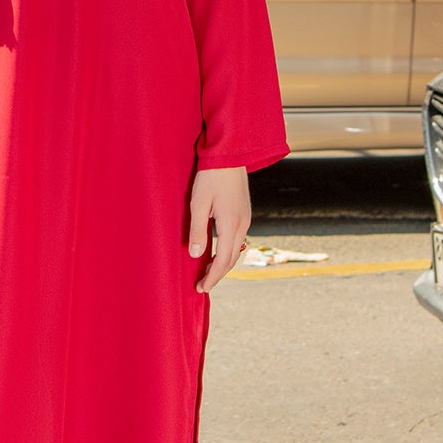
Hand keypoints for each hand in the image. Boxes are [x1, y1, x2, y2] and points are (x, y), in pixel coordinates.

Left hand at [188, 166, 251, 293]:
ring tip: (207, 271)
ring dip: (223, 263)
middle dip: (217, 274)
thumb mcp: (199, 203)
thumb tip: (197, 255)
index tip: (201, 288)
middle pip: (232, 259)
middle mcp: (243, 224)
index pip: (223, 260)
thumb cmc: (211, 176)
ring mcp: (246, 219)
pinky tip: (217, 251)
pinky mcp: (244, 213)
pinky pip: (237, 239)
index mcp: (231, 224)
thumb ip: (198, 230)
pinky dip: (227, 251)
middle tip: (202, 285)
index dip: (212, 277)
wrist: (230, 154)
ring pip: (236, 250)